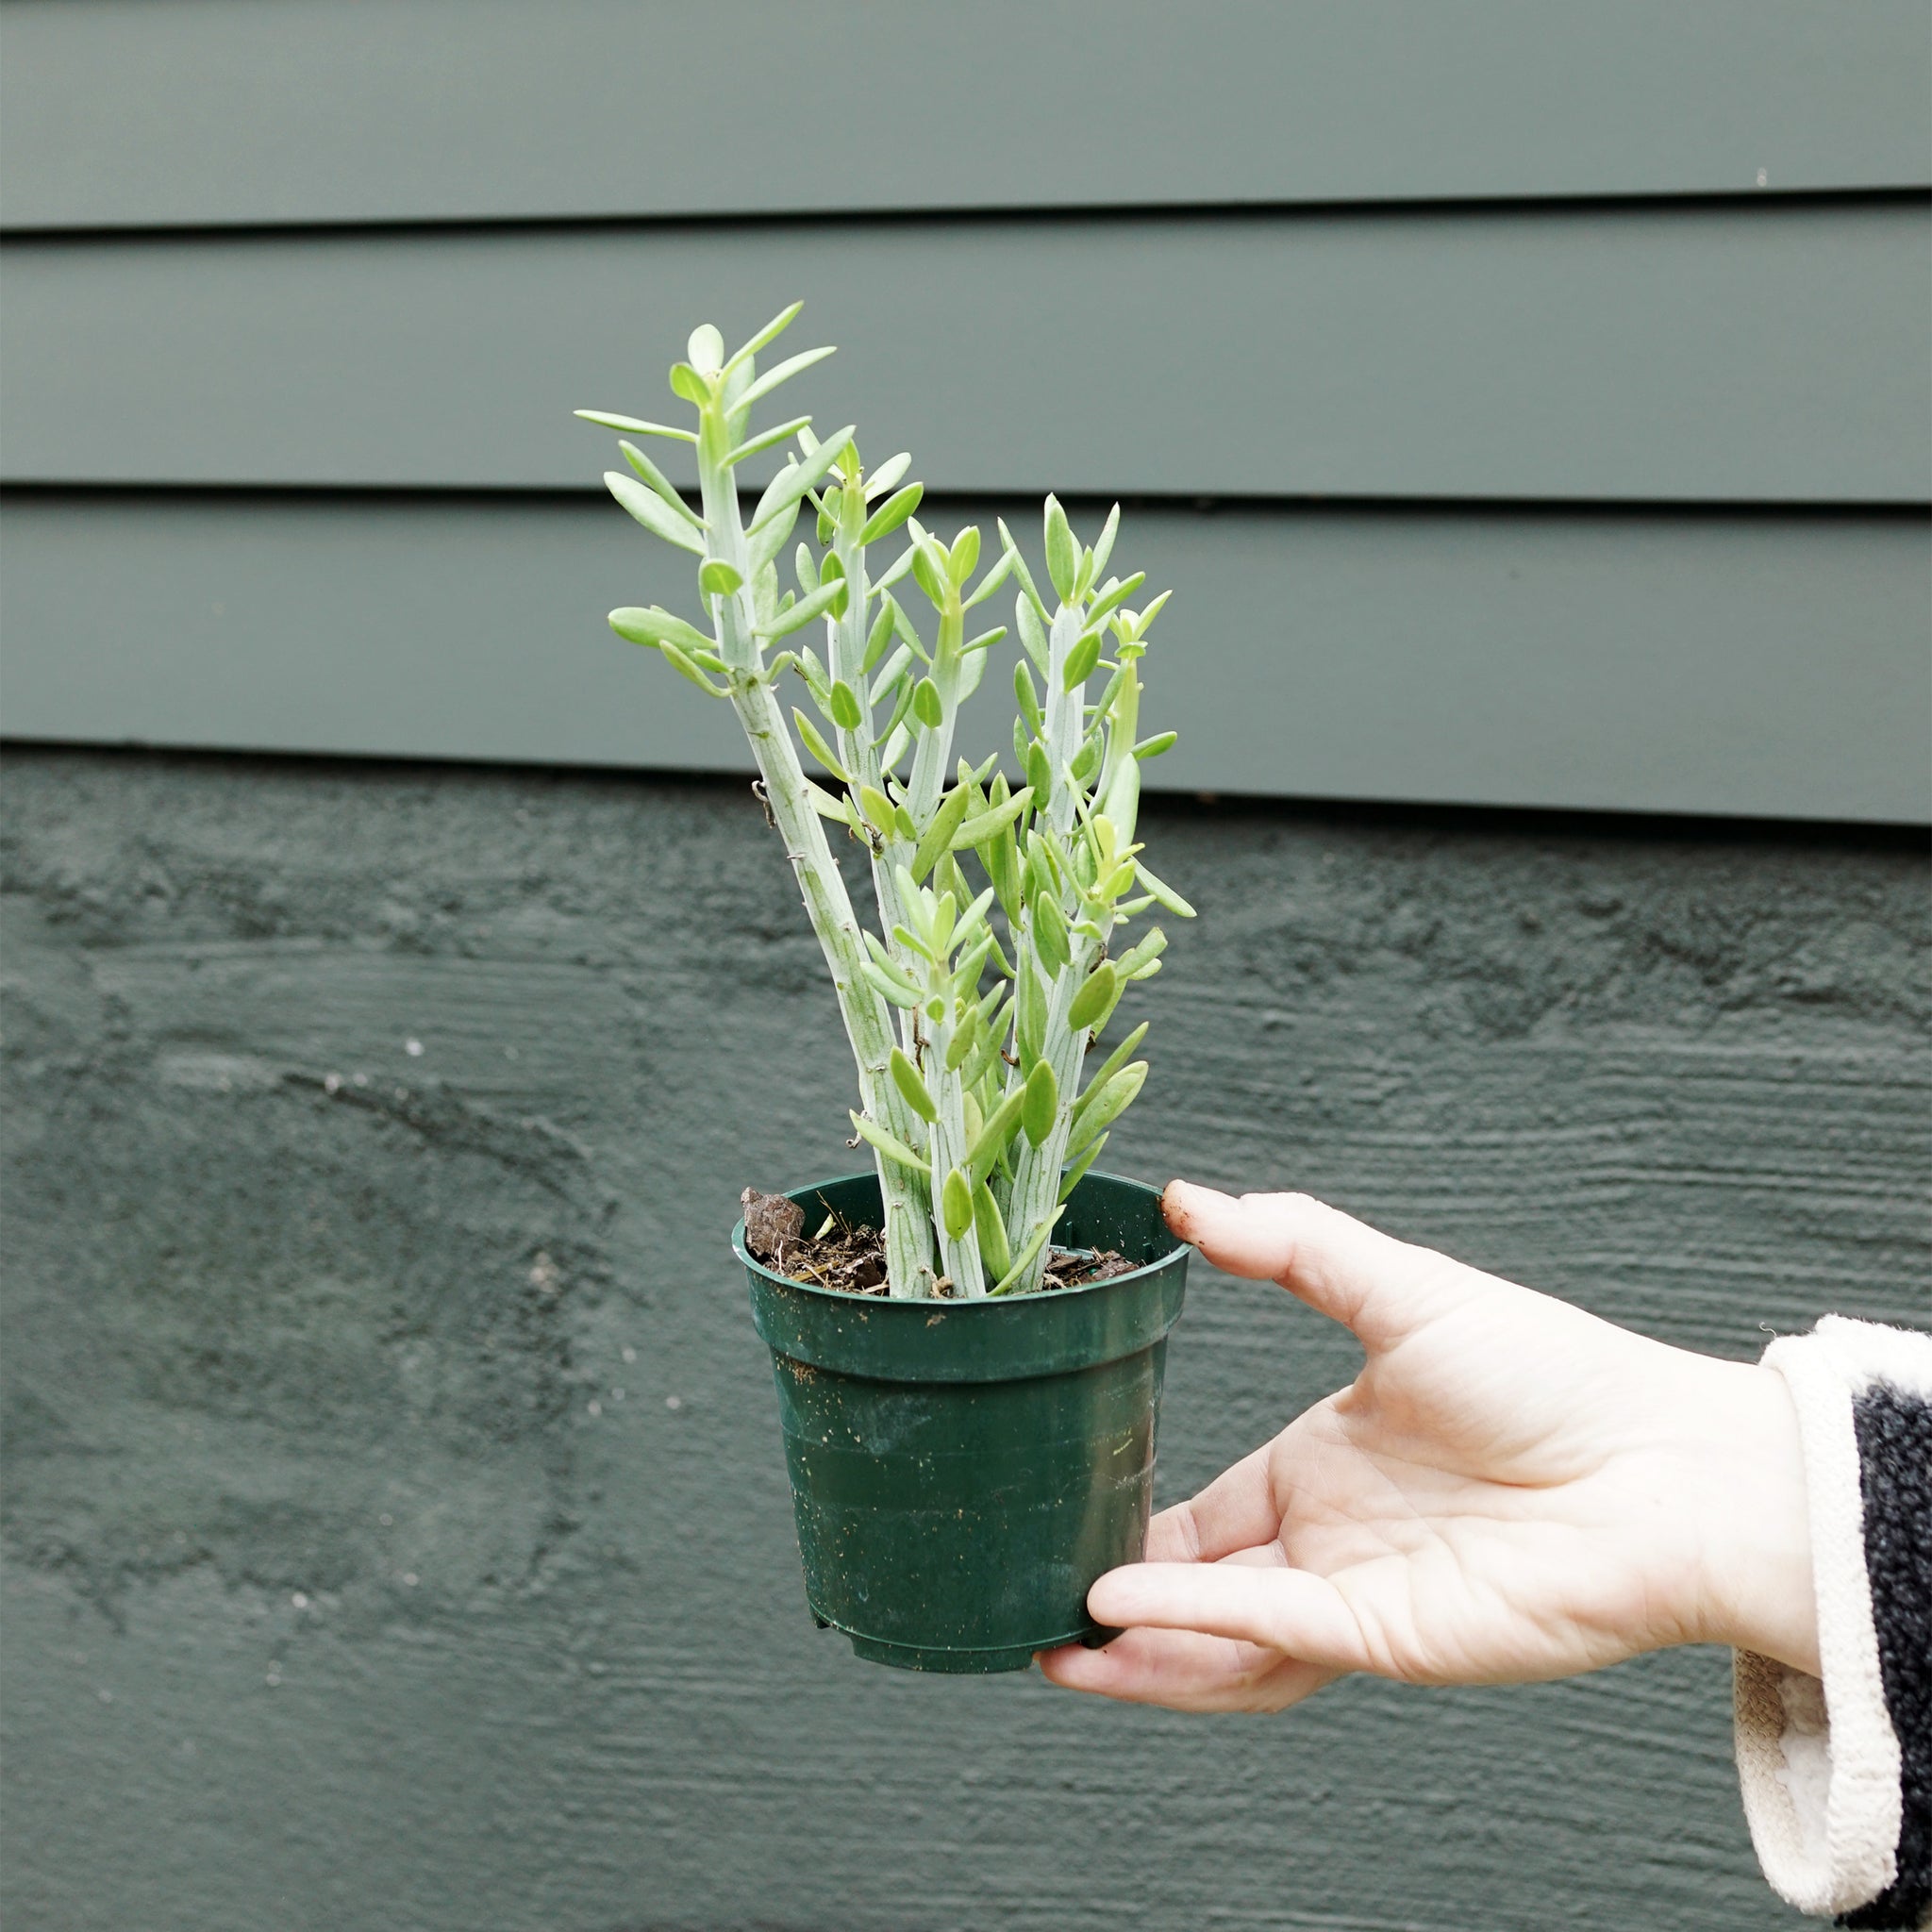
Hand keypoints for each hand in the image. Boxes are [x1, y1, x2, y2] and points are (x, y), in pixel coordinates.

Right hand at [1038, 1182, 1817, 1712]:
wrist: (1665, 1460)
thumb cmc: (1553, 1373)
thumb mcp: (1399, 1287)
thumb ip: (1291, 1244)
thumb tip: (1190, 1195)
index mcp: (1319, 1468)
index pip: (1200, 1514)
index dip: (1128, 1525)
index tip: (1057, 1516)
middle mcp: (1327, 1543)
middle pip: (1195, 1591)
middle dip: (1111, 1604)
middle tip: (1022, 1595)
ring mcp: (1355, 1598)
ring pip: (1219, 1643)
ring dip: (1137, 1650)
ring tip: (1049, 1641)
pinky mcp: (1391, 1638)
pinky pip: (1274, 1638)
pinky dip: (1194, 1627)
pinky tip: (1122, 1605)